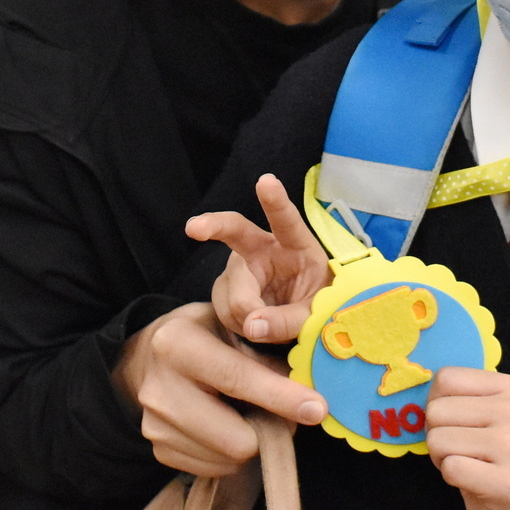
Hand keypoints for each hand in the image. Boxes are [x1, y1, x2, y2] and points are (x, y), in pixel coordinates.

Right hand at [114, 302, 327, 477]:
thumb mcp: (234, 328)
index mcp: (177, 344)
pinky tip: (226, 425)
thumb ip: (267, 357)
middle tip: (280, 414)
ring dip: (250, 441)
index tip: (317, 410)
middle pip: (235, 438)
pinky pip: (213, 469)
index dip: (282, 397)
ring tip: (247, 413)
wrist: (150, 358)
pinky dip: (229, 453)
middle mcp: (159, 388)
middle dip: (267, 430)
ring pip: (228, 459)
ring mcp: (154, 424)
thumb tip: (309, 398)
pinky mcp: (158, 450)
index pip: (237, 379)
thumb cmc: (205, 337)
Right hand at [186, 174, 331, 343]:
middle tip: (194, 228)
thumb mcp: (313, 315)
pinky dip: (238, 324)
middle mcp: (264, 249)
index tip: (266, 181)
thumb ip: (288, 321)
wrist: (300, 322)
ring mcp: (242, 268)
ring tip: (269, 328)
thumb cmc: (316, 307)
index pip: (286, 220)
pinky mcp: (227, 288)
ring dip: (246, 315)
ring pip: (231, 289)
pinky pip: (224, 308)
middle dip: (213, 225)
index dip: (275, 200)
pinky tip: (253, 326)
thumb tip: (252, 325)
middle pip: (234, 229)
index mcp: (296, 245)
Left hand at [426, 367, 509, 509]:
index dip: (438, 402)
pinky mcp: (505, 482)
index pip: (445, 378)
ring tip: (467, 463)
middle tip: (462, 448)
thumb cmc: (489, 452)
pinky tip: (472, 479)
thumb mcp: (479, 412)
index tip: (458, 421)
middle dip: (438, 433)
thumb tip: (416, 393)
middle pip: (436, 410)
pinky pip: (450, 468)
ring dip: (442, 456)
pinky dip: (450, 476)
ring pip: (438, 439)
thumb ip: (453, 395)